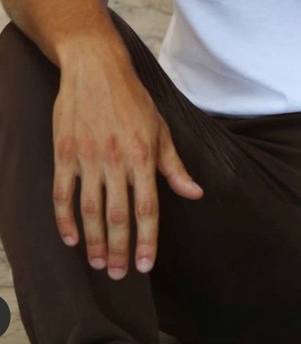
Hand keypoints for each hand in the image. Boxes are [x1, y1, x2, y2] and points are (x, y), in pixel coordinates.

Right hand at [51, 46, 202, 279]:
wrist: (96, 68)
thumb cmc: (133, 99)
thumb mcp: (161, 128)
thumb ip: (174, 166)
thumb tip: (195, 193)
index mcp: (143, 155)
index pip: (148, 207)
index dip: (147, 240)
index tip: (144, 266)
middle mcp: (116, 159)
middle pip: (119, 215)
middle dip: (119, 249)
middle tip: (118, 274)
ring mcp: (89, 157)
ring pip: (91, 210)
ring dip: (95, 240)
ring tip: (98, 264)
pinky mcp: (65, 153)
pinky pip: (63, 194)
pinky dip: (65, 220)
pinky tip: (71, 238)